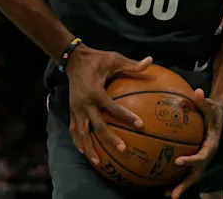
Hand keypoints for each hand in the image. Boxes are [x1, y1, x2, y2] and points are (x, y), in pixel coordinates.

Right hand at [64, 45, 152, 164]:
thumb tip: (150, 60)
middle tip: (123, 149)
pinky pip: (74, 129)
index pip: (113, 108)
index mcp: (97, 92)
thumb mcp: (114, 59)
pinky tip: (84, 151)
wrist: (72, 59)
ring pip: (82, 133)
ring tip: (99, 162)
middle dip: (109, 139)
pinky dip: (78, 140)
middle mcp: (85, 103)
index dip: (127, 117)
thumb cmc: (96, 59)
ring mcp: (76, 109)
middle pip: (98, 126)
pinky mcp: (72, 110)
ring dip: (90, 148)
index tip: (140, 125)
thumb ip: (132, 64)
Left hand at [169, 89, 222, 198]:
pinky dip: (177, 178)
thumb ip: (204, 101)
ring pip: (192, 176)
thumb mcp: (211, 106)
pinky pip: (187, 170)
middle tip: (173, 194)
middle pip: (197, 173)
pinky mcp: (196, 158)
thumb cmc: (214, 110)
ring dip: (180, 186)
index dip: (191, 160)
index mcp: (211, 145)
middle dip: (185, 184)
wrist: (219, 116)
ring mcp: (202, 158)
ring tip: (166, 195)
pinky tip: (163, 183)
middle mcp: (207, 155)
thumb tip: (198, 91)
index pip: (202, 156)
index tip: (178, 162)